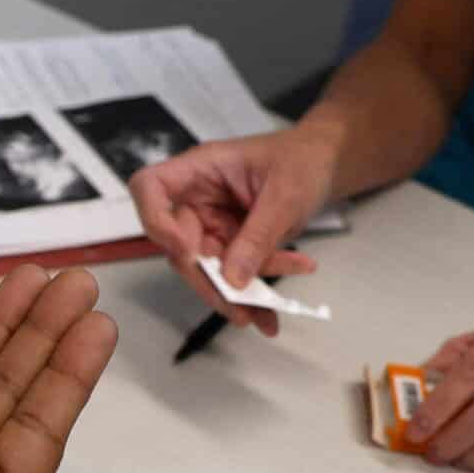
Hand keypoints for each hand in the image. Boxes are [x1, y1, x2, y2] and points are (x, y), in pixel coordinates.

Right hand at [128, 128, 327, 335]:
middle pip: (177, 244)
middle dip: (207, 280)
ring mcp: (210, 223)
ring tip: (264, 312)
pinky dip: (253, 294)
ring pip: (206, 269)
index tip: (186, 251)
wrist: (323, 166)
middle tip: (237, 306)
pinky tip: (271, 311)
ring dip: (235, 295)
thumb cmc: (302, 159)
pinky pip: (232, 275)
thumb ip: (258, 235)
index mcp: (200, 169)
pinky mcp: (228, 244)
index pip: (150, 187)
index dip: (156, 221)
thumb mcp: (286, 194)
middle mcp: (196, 198)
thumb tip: (232, 278)